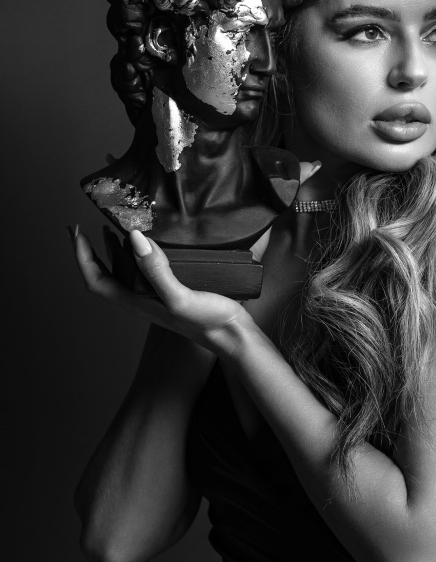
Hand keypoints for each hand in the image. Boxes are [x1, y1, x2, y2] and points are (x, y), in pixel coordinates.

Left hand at [73, 228, 252, 353]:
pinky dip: (141, 251)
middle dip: (92, 251)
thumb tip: (133, 237)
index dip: (82, 257)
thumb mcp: (178, 297)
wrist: (233, 335)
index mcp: (136, 302)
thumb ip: (155, 270)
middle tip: (84, 226)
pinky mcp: (173, 288)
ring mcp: (156, 294)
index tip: (76, 231)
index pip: (95, 280)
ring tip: (112, 226)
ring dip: (115, 249)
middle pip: (106, 274)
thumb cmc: (206, 320)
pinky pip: (147, 268)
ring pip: (126, 270)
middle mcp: (141, 298)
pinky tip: (152, 239)